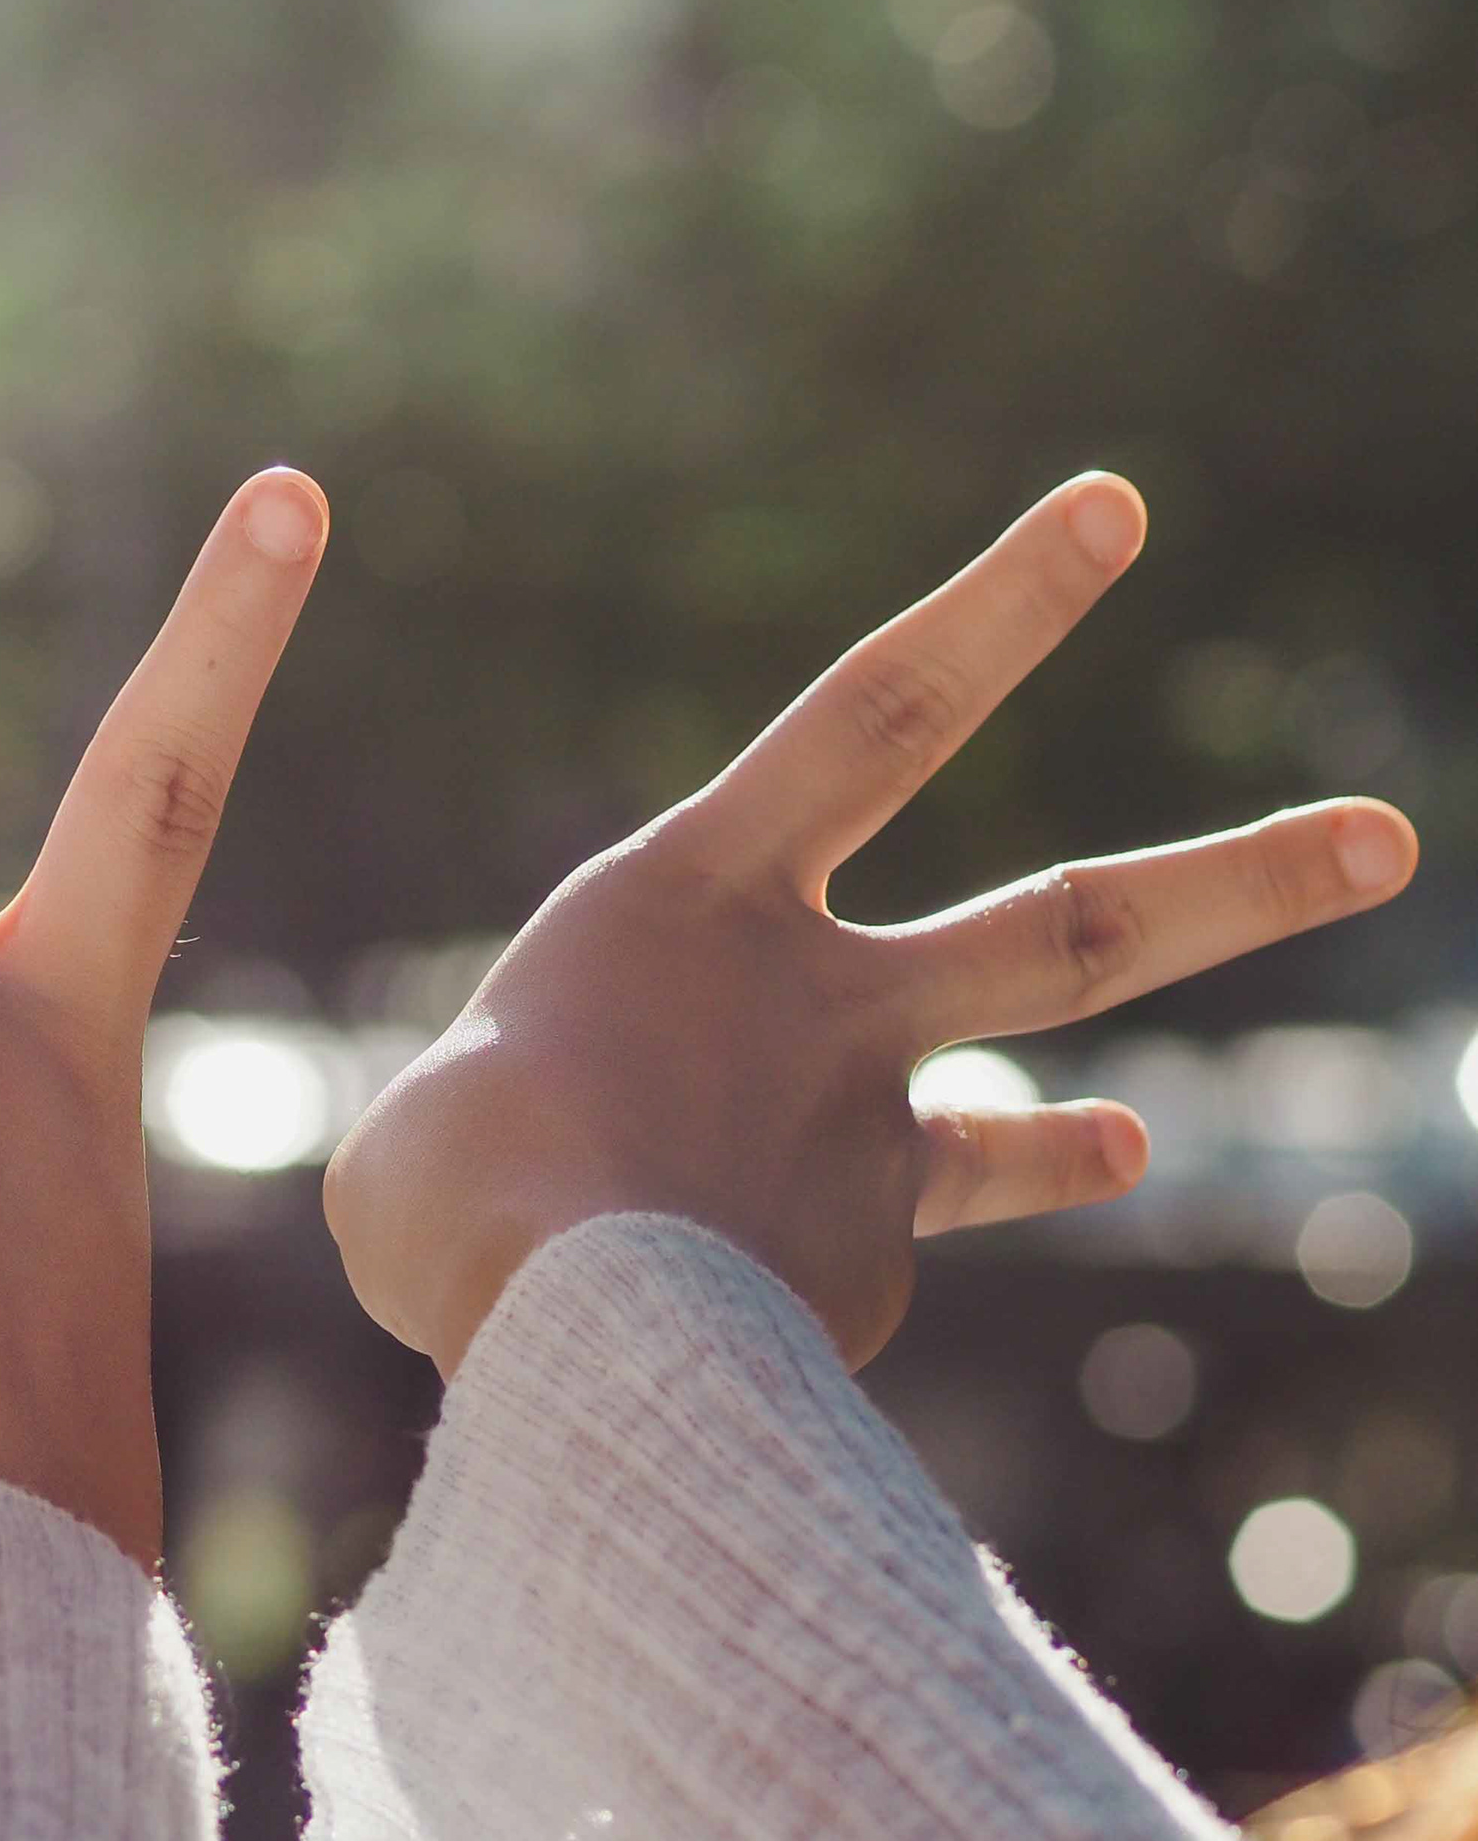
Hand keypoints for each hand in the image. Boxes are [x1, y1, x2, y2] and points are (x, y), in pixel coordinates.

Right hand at [325, 473, 1419, 1373]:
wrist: (537, 1320)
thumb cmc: (456, 1184)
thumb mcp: (468, 1110)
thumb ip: (572, 1111)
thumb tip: (632, 1195)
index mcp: (694, 899)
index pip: (875, 714)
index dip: (1000, 611)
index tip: (1119, 509)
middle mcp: (822, 1001)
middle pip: (1069, 925)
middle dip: (1240, 883)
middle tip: (1392, 841)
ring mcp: (865, 1137)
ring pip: (1061, 1078)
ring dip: (1190, 1046)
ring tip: (1294, 998)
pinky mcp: (867, 1270)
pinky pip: (870, 1257)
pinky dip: (819, 1283)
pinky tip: (730, 1331)